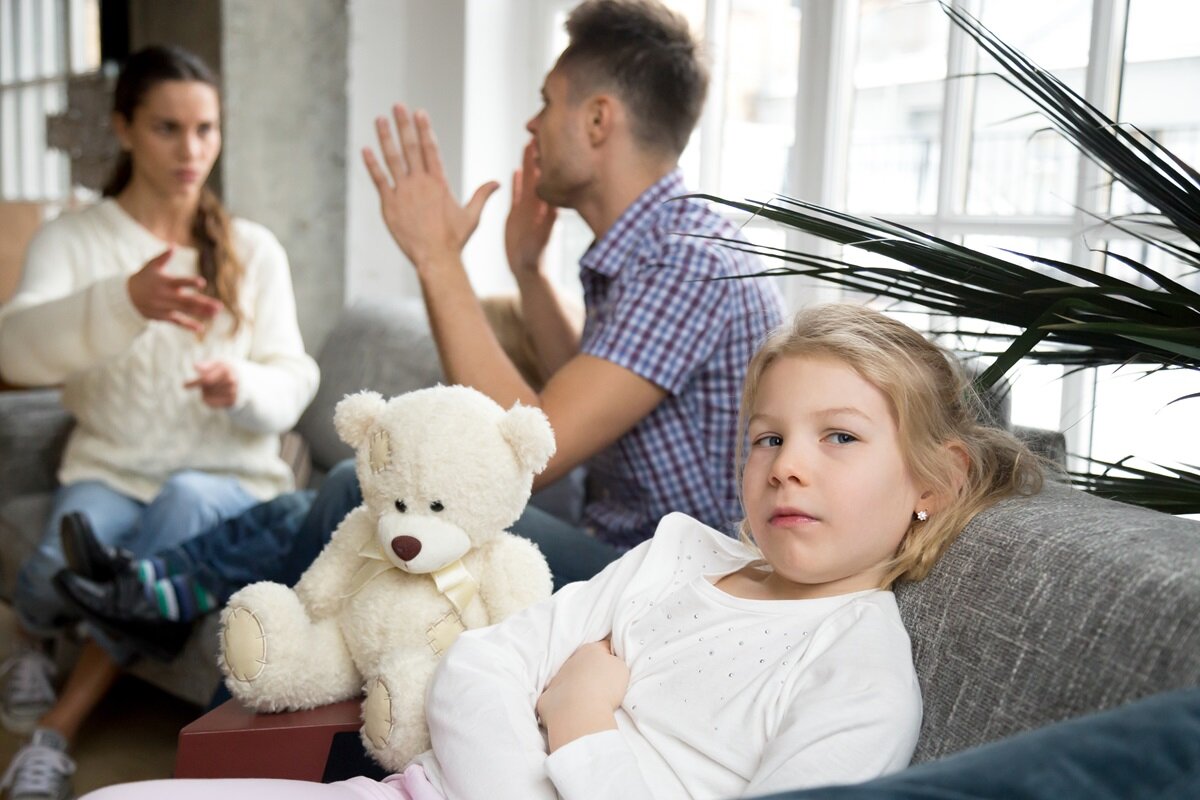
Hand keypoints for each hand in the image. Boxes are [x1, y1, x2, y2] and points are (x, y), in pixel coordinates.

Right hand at [126, 249, 222, 333]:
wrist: (127, 297)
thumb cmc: (143, 278)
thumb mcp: (151, 266)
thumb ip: (164, 257)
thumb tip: (174, 246)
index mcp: (165, 282)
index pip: (180, 282)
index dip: (190, 282)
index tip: (202, 283)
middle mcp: (167, 296)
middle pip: (187, 300)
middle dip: (204, 303)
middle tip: (219, 306)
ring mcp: (165, 307)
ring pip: (186, 311)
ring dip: (202, 313)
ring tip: (216, 313)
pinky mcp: (163, 316)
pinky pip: (177, 322)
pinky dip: (188, 325)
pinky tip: (201, 328)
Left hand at [185, 360, 237, 407]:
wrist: (241, 378)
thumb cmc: (224, 369)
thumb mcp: (216, 363)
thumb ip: (205, 365)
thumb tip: (195, 366)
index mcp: (226, 369)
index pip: (206, 379)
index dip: (195, 382)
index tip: (184, 385)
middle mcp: (231, 381)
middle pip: (205, 388)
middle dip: (201, 385)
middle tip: (204, 383)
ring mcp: (232, 392)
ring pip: (207, 395)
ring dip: (205, 391)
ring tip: (212, 387)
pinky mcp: (231, 401)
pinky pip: (210, 403)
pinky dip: (207, 399)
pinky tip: (210, 395)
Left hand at [362, 104, 499, 273]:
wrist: (435, 257)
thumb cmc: (454, 240)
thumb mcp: (472, 216)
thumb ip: (482, 195)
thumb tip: (498, 182)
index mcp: (439, 183)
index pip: (431, 149)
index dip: (424, 129)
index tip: (419, 112)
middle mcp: (420, 183)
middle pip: (411, 147)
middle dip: (404, 124)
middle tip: (398, 106)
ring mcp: (403, 192)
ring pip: (392, 158)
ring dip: (386, 137)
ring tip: (380, 119)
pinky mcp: (389, 204)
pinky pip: (379, 180)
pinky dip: (372, 164)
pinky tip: (366, 149)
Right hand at [505, 140, 556, 281]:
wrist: (528, 270)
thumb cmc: (537, 258)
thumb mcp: (542, 239)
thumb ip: (548, 223)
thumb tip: (554, 208)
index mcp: (545, 208)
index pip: (546, 179)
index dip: (546, 162)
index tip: (546, 144)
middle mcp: (537, 205)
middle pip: (538, 174)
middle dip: (538, 155)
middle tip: (539, 134)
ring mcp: (528, 208)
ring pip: (528, 180)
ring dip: (528, 163)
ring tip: (529, 144)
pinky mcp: (517, 214)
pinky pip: (517, 193)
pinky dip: (517, 182)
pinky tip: (514, 169)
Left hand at [536, 638, 628, 748]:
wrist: (579, 712)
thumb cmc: (604, 687)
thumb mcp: (621, 669)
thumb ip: (616, 662)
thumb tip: (609, 665)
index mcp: (590, 650)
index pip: (604, 647)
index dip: (612, 657)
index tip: (616, 669)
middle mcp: (571, 661)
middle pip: (585, 663)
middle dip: (593, 672)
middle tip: (605, 687)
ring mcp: (557, 678)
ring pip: (570, 679)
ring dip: (578, 686)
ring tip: (590, 702)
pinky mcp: (547, 697)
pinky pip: (558, 698)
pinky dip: (565, 702)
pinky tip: (573, 710)